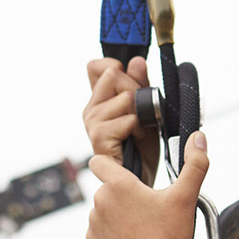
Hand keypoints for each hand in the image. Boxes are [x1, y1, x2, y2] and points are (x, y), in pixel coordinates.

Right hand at [83, 56, 159, 186]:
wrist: (143, 178)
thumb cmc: (143, 146)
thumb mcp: (146, 108)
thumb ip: (140, 83)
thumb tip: (136, 61)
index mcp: (99, 99)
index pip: (96, 67)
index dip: (114, 65)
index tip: (131, 78)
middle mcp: (91, 109)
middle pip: (113, 75)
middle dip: (136, 89)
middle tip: (143, 112)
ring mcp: (92, 123)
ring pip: (124, 97)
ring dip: (140, 113)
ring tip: (140, 130)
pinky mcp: (99, 138)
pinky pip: (126, 119)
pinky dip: (138, 128)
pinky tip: (135, 139)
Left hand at [86, 132, 208, 238]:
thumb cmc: (170, 237)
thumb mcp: (186, 197)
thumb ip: (195, 163)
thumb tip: (199, 136)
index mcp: (118, 184)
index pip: (98, 161)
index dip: (110, 164)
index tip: (125, 173)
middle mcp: (100, 200)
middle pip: (107, 187)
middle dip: (123, 194)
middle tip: (147, 209)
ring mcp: (93, 222)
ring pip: (104, 208)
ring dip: (117, 212)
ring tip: (141, 227)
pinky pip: (100, 228)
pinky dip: (112, 231)